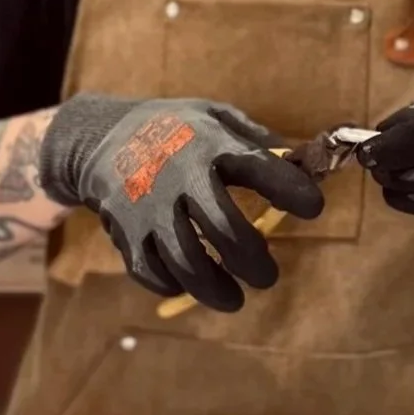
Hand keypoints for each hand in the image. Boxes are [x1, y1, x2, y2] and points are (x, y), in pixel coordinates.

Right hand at [38, 95, 322, 309]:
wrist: (100, 138)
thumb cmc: (174, 129)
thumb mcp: (214, 116)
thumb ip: (256, 141)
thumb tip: (302, 164)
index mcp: (208, 143)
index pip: (258, 167)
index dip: (291, 189)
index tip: (313, 208)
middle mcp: (178, 176)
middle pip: (223, 229)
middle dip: (253, 261)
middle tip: (267, 276)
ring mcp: (148, 207)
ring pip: (186, 262)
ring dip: (215, 288)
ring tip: (234, 298)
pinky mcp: (126, 232)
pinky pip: (150, 272)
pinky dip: (172, 285)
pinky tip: (187, 285)